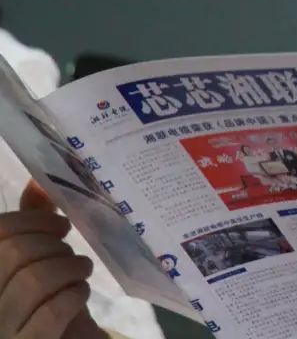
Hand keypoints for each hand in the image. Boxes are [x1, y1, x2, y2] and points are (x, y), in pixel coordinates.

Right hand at [0, 181, 104, 337]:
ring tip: (81, 272)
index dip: (32, 220)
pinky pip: (50, 313)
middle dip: (55, 246)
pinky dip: (73, 295)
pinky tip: (79, 293)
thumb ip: (32, 223)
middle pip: (16, 253)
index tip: (62, 225)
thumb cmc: (49, 299)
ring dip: (70, 268)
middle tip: (72, 255)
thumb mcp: (37, 260)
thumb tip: (39, 181)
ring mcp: (2, 330)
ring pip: (34, 280)